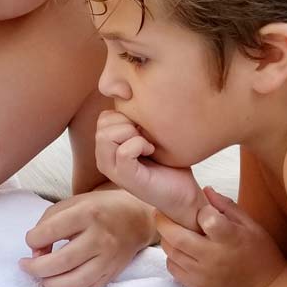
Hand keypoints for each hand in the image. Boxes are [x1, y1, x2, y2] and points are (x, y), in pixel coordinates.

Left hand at [19, 189, 154, 286]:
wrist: (135, 218)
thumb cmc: (96, 209)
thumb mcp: (70, 205)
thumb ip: (46, 224)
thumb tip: (35, 255)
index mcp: (88, 213)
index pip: (50, 231)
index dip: (32, 240)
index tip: (31, 241)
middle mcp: (100, 237)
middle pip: (61, 262)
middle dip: (35, 268)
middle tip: (26, 266)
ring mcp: (108, 258)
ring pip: (73, 282)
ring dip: (49, 284)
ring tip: (41, 277)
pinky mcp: (112, 274)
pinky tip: (58, 283)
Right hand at [96, 111, 205, 230]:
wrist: (183, 193)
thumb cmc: (169, 162)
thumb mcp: (150, 134)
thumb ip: (137, 119)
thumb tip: (133, 93)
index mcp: (107, 148)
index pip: (104, 117)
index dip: (126, 115)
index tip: (144, 128)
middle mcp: (104, 159)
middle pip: (103, 124)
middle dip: (128, 122)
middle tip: (146, 136)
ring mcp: (113, 171)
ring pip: (106, 136)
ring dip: (132, 134)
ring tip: (147, 144)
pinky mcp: (126, 179)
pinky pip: (124, 151)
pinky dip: (140, 145)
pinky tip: (151, 151)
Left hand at [157, 187, 286, 286]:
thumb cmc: (260, 253)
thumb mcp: (250, 225)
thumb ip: (226, 206)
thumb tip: (205, 190)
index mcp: (230, 239)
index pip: (206, 219)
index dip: (200, 211)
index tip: (201, 210)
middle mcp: (214, 257)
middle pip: (177, 237)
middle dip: (164, 222)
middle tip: (161, 212)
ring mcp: (202, 274)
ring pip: (171, 253)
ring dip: (167, 239)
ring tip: (171, 230)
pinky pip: (173, 269)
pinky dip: (171, 257)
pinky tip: (179, 250)